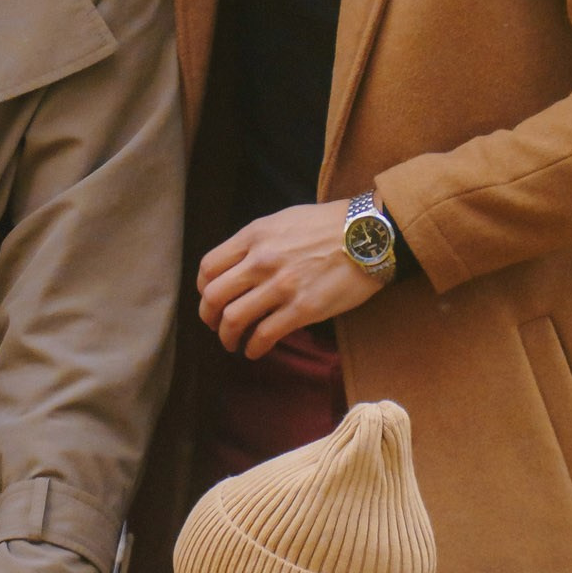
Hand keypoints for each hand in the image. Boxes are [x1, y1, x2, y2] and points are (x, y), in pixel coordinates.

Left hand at [198, 201, 387, 358]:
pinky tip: (255, 351)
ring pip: (233, 319)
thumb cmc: (328, 225)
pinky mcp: (302, 309)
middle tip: (215, 325)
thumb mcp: (283, 221)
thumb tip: (238, 266)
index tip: (210, 298)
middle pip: (214, 296)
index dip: (203, 289)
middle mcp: (261, 260)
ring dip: (227, 337)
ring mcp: (281, 286)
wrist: (368, 235)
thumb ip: (257, 241)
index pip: (209, 267)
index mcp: (254, 236)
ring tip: (232, 343)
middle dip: (208, 317)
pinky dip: (253, 349)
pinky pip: (264, 336)